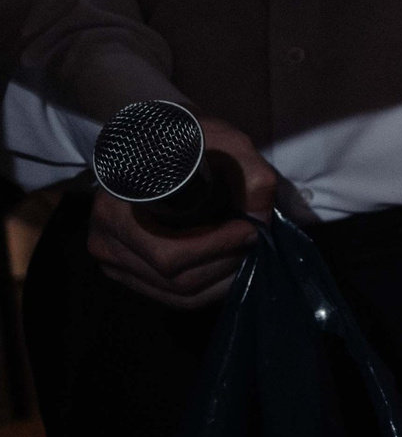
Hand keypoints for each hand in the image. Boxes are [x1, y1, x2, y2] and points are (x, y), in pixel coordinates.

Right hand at [86, 113, 274, 308]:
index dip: (215, 247)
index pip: (168, 252)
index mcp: (114, 210)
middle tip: (256, 240)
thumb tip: (262, 216)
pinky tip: (230, 268)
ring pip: (176, 292)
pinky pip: (171, 296)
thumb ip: (250, 175)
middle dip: (225, 263)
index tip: (250, 228)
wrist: (155, 142)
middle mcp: (104, 242)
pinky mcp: (127, 273)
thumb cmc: (187, 140)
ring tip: (247, 252)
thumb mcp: (223, 142)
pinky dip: (207, 289)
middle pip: (174, 277)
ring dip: (220, 279)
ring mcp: (112, 262)